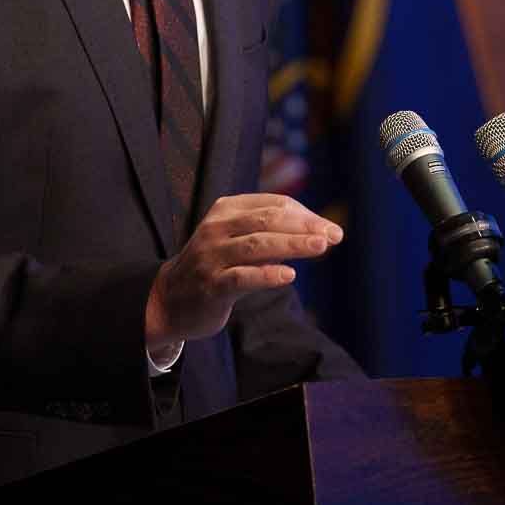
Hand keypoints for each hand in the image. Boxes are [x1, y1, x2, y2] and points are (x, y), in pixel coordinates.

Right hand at [144, 193, 342, 350]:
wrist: (170, 299)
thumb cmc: (215, 266)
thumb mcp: (237, 240)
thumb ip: (270, 234)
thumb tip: (318, 232)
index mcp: (226, 210)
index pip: (273, 205)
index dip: (305, 215)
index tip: (330, 229)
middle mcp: (217, 228)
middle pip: (267, 220)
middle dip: (304, 226)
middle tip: (334, 235)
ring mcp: (212, 256)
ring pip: (257, 245)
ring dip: (292, 245)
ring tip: (320, 247)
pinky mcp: (211, 285)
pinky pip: (241, 277)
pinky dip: (266, 274)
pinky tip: (289, 275)